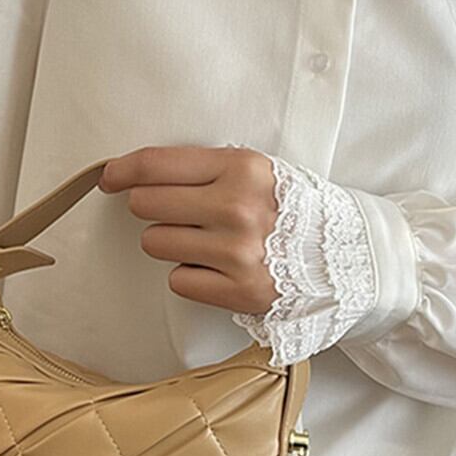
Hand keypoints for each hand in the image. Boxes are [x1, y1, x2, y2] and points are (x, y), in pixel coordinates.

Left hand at [97, 144, 280, 314]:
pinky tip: (219, 269)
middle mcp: (237, 207)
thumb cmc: (292, 210)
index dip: (122, 171)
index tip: (109, 178)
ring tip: (205, 242)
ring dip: (170, 244)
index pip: (157, 165)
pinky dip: (191, 277)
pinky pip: (178, 280)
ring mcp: (237, 252)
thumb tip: (137, 175)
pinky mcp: (238, 291)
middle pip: (145, 204)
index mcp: (241, 168)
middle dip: (150, 208)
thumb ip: (204, 169)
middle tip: (175, 213)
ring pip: (155, 243)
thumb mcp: (256, 172)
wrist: (346, 255)